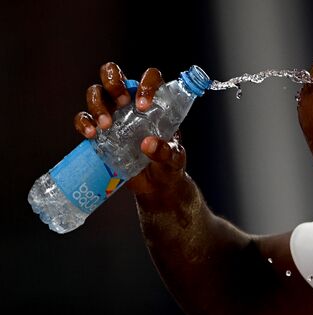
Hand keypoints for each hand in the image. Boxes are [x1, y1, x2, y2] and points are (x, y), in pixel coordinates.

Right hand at [73, 62, 187, 195]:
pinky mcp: (100, 131)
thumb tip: (147, 144)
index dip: (146, 83)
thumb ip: (166, 151)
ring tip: (107, 125)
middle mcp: (131, 102)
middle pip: (113, 74)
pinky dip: (83, 123)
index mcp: (154, 102)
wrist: (156, 185)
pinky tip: (91, 134)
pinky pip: (84, 118)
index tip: (144, 105)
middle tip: (122, 102)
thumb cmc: (169, 164)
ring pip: (96, 93)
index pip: (150, 77)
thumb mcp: (174, 158)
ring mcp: (113, 114)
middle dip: (113, 82)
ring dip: (98, 104)